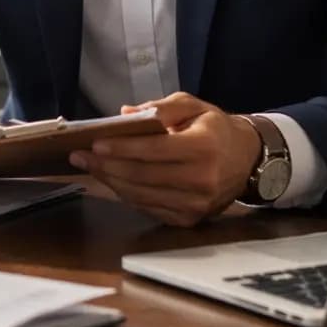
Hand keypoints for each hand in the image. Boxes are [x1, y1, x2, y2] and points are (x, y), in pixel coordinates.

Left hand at [68, 93, 262, 226]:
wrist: (247, 160)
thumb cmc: (214, 129)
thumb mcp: (193, 106)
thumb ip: (161, 107)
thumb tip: (125, 113)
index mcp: (204, 148)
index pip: (155, 150)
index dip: (122, 148)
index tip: (95, 144)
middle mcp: (202, 180)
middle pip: (143, 175)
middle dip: (106, 166)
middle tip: (79, 156)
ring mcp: (196, 204)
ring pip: (142, 195)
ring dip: (110, 182)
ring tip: (89, 167)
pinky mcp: (190, 220)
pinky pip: (149, 208)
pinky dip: (126, 194)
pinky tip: (111, 180)